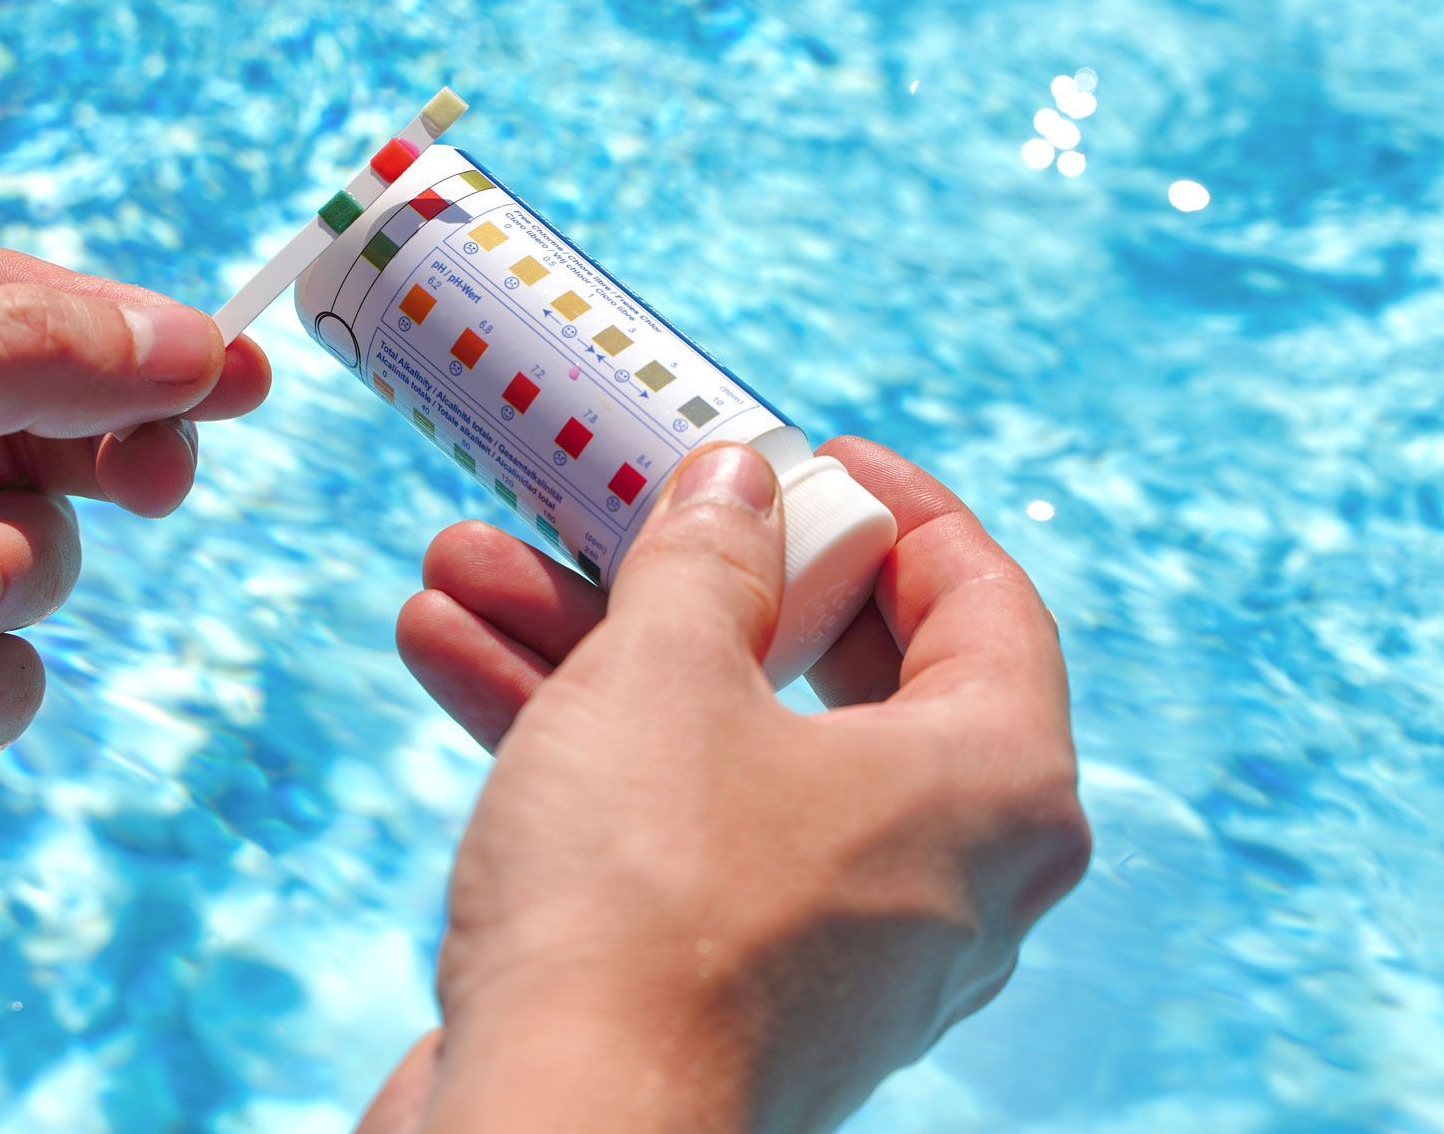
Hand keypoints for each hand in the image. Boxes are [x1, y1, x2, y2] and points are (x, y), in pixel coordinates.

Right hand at [362, 438, 1089, 1133]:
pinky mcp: (729, 988)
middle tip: (621, 501)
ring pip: (723, 745)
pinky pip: (673, 829)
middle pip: (830, 669)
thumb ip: (710, 559)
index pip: (983, 600)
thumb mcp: (671, 672)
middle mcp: (940, 871)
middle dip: (690, 576)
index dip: (896, 508)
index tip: (812, 454)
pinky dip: (578, 745)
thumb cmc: (648, 898)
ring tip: (467, 562)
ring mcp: (834, 941)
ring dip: (590, 648)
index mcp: (993, 785)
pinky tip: (450, 652)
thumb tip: (736, 486)